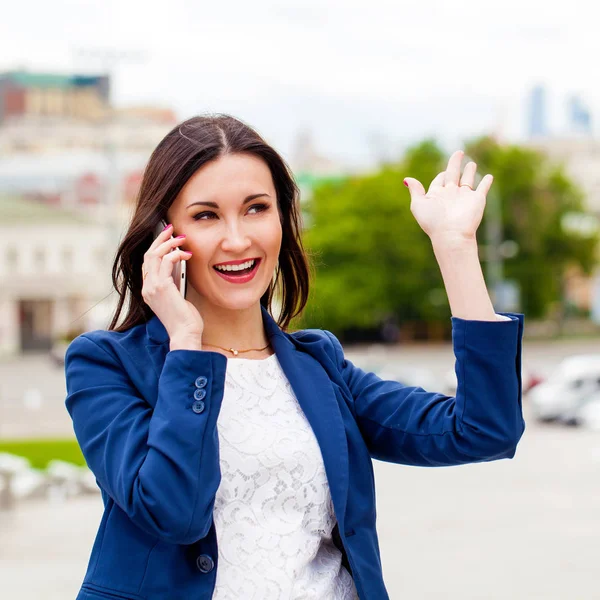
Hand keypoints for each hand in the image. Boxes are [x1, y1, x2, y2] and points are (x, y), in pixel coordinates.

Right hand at [141, 224, 203, 341]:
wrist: (185, 334)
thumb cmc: (186, 319)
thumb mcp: (178, 296)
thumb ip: (174, 281)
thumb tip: (178, 263)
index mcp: (148, 290)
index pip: (148, 263)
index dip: (156, 248)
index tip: (167, 238)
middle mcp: (146, 288)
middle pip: (147, 255)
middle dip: (160, 239)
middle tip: (171, 229)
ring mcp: (151, 287)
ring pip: (154, 255)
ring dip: (169, 243)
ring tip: (182, 238)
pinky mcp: (161, 287)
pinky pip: (165, 262)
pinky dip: (176, 254)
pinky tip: (186, 254)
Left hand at [403, 150, 493, 245]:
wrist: (451, 234)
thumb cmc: (433, 222)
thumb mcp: (418, 204)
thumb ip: (415, 190)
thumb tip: (406, 179)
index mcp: (437, 194)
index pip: (440, 180)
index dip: (441, 176)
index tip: (442, 175)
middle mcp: (451, 194)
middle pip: (453, 174)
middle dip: (455, 163)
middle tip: (459, 152)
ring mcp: (464, 196)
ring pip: (468, 180)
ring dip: (470, 171)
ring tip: (472, 163)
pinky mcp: (477, 200)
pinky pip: (483, 188)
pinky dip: (486, 182)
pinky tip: (489, 177)